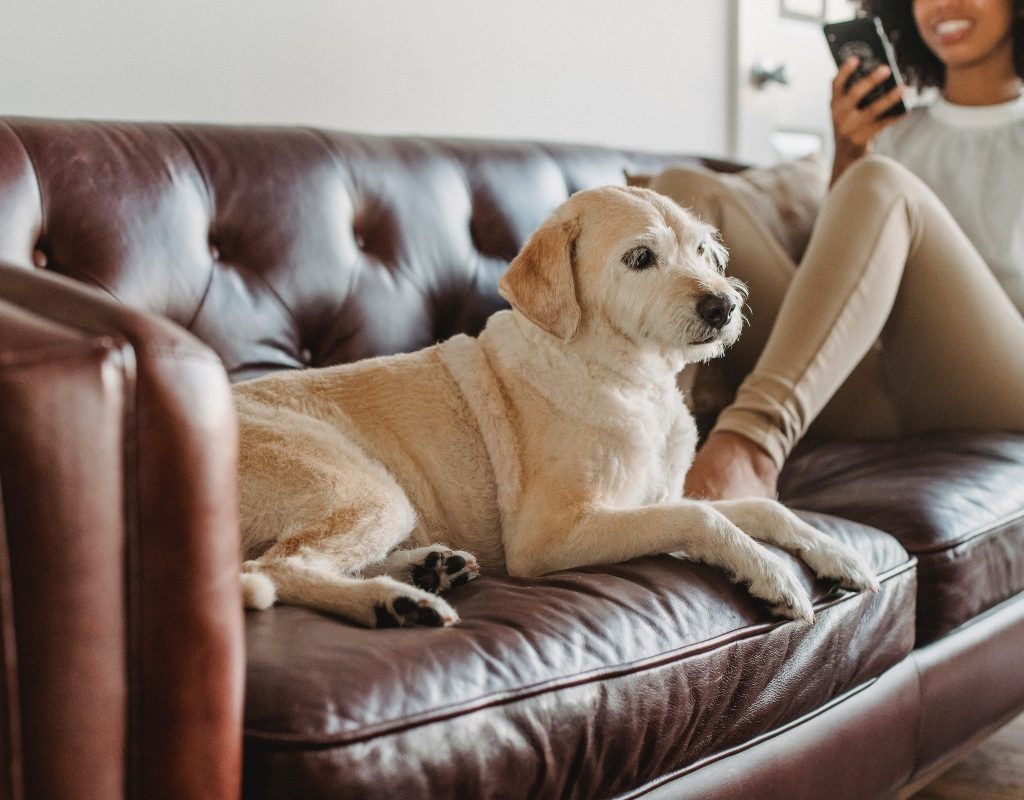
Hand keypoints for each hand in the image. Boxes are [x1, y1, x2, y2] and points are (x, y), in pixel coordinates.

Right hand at [830, 57, 905, 183]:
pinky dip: (896, 116)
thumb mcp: (844, 108)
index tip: (856, 58)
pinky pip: (883, 124)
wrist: (845, 152)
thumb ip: (854, 92)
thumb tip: (882, 72)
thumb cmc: (850, 121)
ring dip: (889, 98)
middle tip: (886, 69)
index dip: (845, 71)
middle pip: (855, 95)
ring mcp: (851, 127)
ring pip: (873, 110)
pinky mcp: (862, 138)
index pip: (836, 84)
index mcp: (834, 103)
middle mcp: (840, 115)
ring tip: (903, 88)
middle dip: (870, 81)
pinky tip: (906, 108)